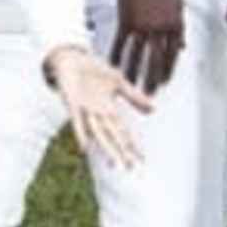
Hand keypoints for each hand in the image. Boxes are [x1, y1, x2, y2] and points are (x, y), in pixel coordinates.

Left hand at [47, 47, 153, 169]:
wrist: (71, 58)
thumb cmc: (93, 70)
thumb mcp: (119, 82)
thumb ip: (135, 97)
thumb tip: (154, 110)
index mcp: (109, 109)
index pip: (124, 132)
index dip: (132, 146)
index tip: (142, 160)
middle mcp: (98, 114)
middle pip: (113, 136)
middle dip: (122, 152)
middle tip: (130, 169)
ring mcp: (85, 110)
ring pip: (98, 133)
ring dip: (106, 148)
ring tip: (114, 163)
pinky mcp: (73, 104)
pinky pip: (77, 122)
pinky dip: (81, 133)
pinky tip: (85, 147)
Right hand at [111, 0, 186, 95]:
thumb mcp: (178, 3)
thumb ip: (180, 26)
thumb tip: (183, 46)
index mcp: (175, 24)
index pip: (173, 53)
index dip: (168, 69)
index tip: (164, 82)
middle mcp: (160, 27)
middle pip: (156, 59)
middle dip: (152, 78)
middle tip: (148, 93)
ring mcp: (143, 24)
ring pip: (137, 55)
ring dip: (133, 72)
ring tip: (129, 84)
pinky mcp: (127, 19)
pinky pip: (121, 43)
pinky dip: (117, 55)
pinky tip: (113, 66)